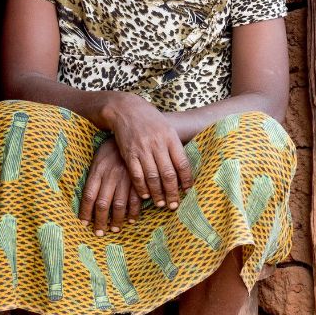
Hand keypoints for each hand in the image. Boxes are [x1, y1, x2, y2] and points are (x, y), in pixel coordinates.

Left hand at [79, 139, 141, 235]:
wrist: (134, 132)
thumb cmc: (112, 148)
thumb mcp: (99, 158)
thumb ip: (94, 176)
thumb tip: (86, 197)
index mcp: (98, 170)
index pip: (88, 196)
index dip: (85, 212)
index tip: (84, 224)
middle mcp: (110, 176)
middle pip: (102, 204)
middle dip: (99, 222)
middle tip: (98, 233)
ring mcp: (125, 179)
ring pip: (118, 206)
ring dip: (115, 221)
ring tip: (113, 229)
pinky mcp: (138, 179)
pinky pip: (135, 201)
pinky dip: (133, 213)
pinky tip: (131, 220)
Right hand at [103, 93, 192, 209]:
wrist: (127, 109)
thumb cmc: (150, 120)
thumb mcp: (167, 129)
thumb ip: (175, 147)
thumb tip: (185, 169)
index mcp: (170, 138)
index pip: (182, 163)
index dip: (187, 180)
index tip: (188, 191)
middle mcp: (158, 144)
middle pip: (168, 174)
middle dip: (172, 192)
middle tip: (174, 205)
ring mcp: (143, 149)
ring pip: (153, 177)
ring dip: (157, 193)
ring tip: (161, 203)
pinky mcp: (129, 153)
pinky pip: (137, 175)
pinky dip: (141, 187)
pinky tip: (145, 195)